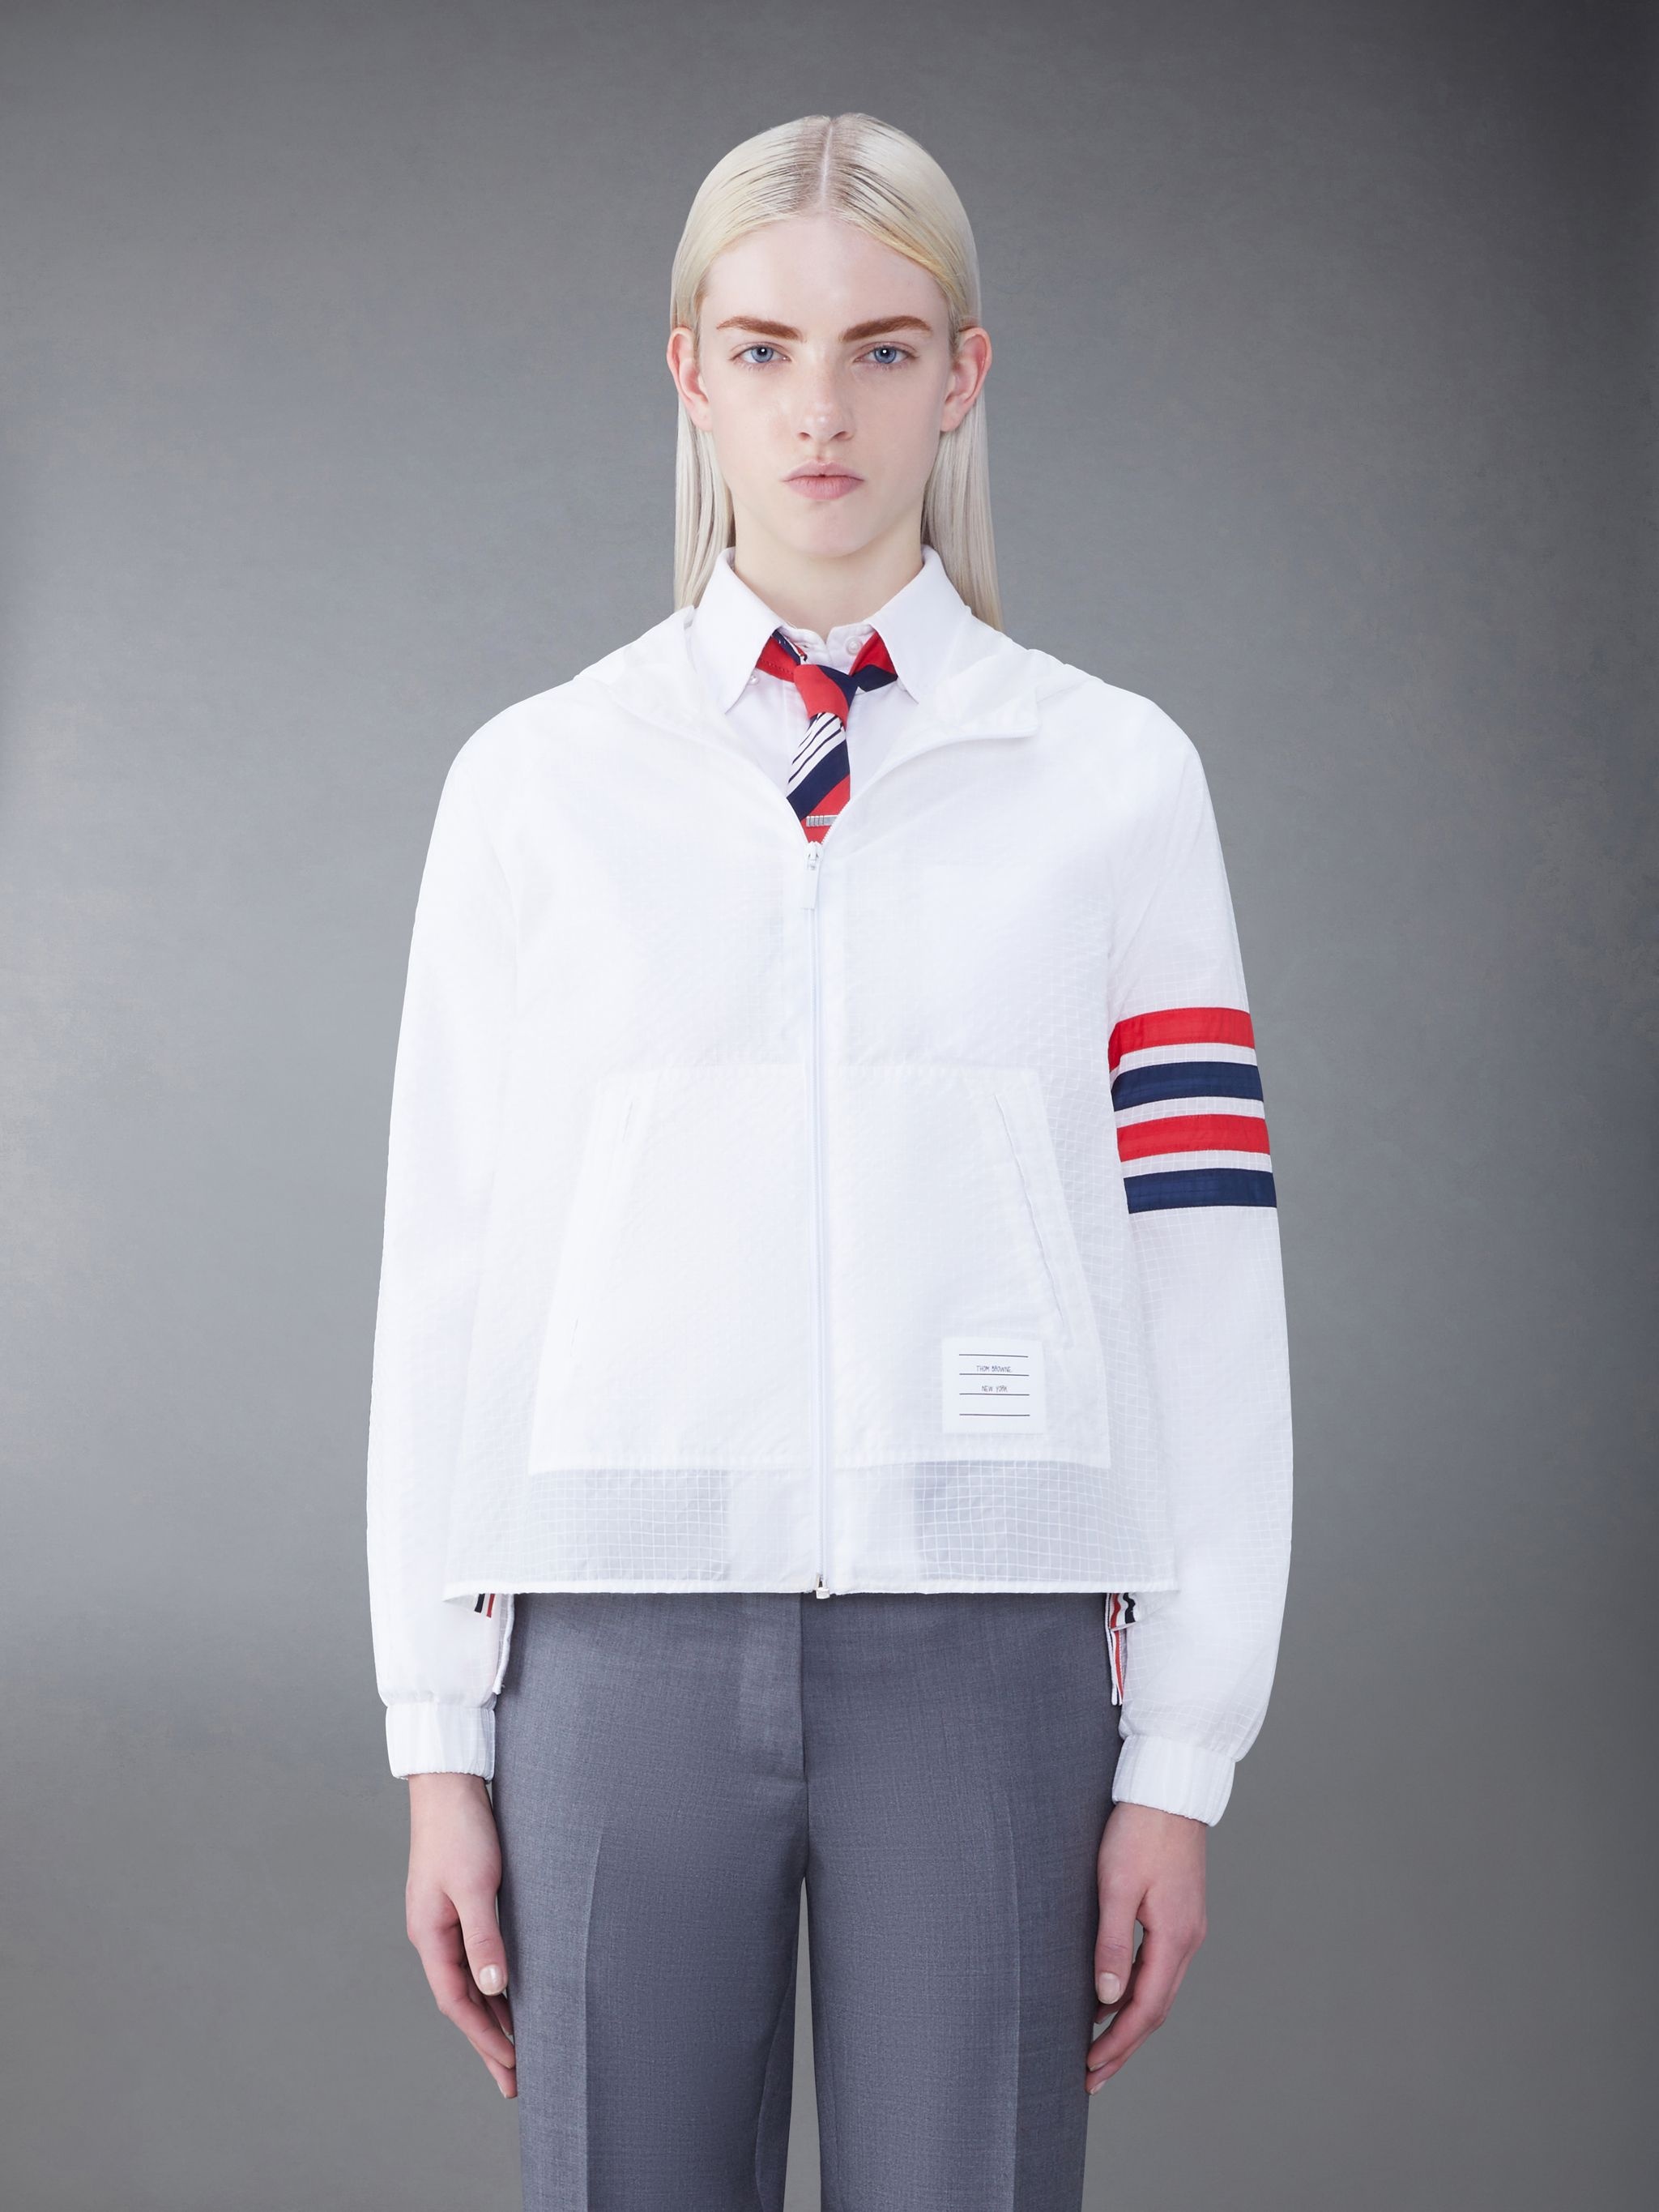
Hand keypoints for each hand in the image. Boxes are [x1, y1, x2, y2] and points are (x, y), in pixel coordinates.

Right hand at [405, 1772, 517, 2096]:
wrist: (450, 1783)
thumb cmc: (461, 1830)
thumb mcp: (474, 1885)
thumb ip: (483, 1936)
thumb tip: (495, 1986)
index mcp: (429, 1934)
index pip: (456, 2001)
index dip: (484, 2036)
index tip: (511, 2066)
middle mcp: (433, 1934)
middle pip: (462, 2000)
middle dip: (487, 2041)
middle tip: (514, 2082)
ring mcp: (445, 1920)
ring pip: (471, 1981)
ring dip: (493, 2015)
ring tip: (518, 2051)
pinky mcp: (460, 1904)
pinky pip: (477, 1958)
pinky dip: (494, 1983)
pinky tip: (512, 1995)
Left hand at [1085, 1799, 1206, 2090]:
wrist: (1170, 1788)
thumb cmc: (1140, 1829)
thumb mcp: (1117, 1885)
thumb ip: (1112, 1943)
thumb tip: (1105, 1998)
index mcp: (1175, 1937)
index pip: (1146, 2008)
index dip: (1117, 2042)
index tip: (1090, 2066)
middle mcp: (1188, 1939)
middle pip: (1155, 2008)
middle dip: (1123, 2045)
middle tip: (1092, 2075)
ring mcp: (1187, 1926)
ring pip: (1158, 1990)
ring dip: (1129, 2021)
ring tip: (1098, 2046)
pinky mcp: (1179, 1913)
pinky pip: (1158, 1967)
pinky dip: (1136, 1990)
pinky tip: (1113, 1996)